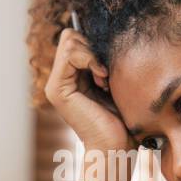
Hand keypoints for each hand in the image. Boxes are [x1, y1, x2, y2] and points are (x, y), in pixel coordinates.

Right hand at [44, 27, 130, 152]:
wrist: (118, 146)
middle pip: (70, 36)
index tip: (111, 66)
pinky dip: (89, 60)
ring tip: (105, 79)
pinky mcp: (57, 89)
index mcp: (72, 76)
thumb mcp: (116, 82)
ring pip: (69, 40)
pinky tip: (102, 80)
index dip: (95, 44)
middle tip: (107, 74)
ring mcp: (56, 84)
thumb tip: (110, 34)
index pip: (76, 38)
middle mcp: (61, 79)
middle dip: (93, 47)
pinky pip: (69, 54)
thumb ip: (106, 61)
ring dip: (93, 55)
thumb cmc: (124, 119)